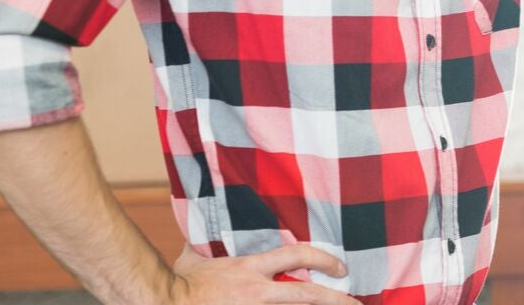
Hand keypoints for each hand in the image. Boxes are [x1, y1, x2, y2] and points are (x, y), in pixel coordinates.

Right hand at [164, 242, 361, 304]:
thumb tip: (204, 226)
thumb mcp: (195, 257)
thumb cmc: (179, 284)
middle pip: (308, 295)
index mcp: (250, 270)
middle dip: (338, 300)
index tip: (341, 267)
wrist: (165, 303)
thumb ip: (208, 243)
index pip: (297, 256)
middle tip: (357, 303)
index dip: (324, 259)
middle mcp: (257, 293)